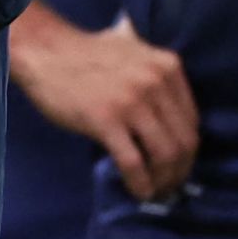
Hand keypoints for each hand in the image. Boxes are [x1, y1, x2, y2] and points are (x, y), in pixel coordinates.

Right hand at [12, 16, 198, 201]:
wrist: (45, 50)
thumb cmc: (85, 52)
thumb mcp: (133, 47)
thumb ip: (153, 66)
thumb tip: (166, 95)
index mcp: (168, 66)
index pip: (192, 120)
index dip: (188, 150)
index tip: (178, 165)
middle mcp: (156, 82)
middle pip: (183, 141)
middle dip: (179, 171)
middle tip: (169, 186)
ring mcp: (132, 101)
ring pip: (164, 155)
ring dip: (163, 181)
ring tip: (155, 191)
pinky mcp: (106, 120)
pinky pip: (133, 162)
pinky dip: (140, 183)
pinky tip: (138, 191)